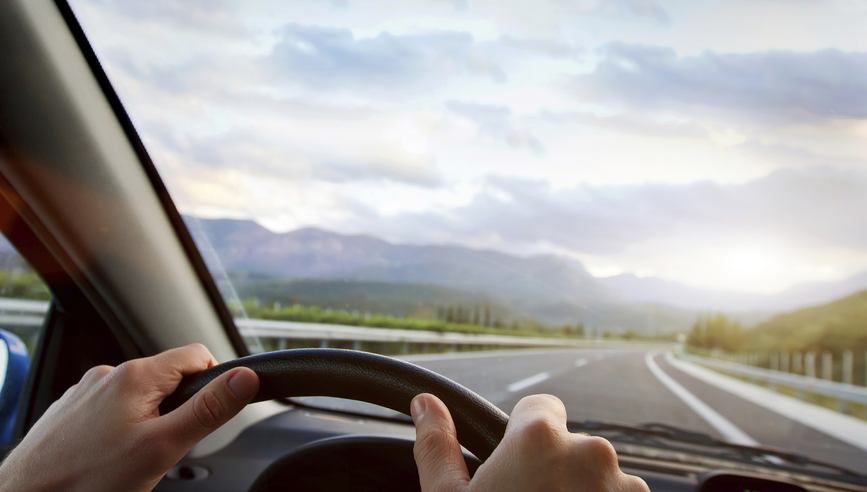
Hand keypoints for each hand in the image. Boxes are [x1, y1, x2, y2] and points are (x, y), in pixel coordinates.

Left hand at [0, 344, 258, 491]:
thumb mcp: (162, 447)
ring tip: (131, 460)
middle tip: (162, 450)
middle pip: (168, 379)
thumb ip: (208, 410)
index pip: (197, 356)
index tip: (205, 417)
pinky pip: (110, 412)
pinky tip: (106, 459)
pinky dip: (118, 431)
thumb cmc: (87, 481)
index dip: (212, 384)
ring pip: (139, 398)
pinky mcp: (69, 413)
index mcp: (135, 375)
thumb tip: (246, 378)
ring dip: (147, 422)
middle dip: (176, 411)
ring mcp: (85, 393)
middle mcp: (108, 375)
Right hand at [411, 393, 649, 491]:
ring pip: (600, 479)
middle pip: (571, 446)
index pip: (541, 408)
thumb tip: (424, 404)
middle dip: (554, 472)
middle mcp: (591, 453)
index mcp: (540, 438)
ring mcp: (626, 488)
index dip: (524, 436)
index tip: (515, 466)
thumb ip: (437, 446)